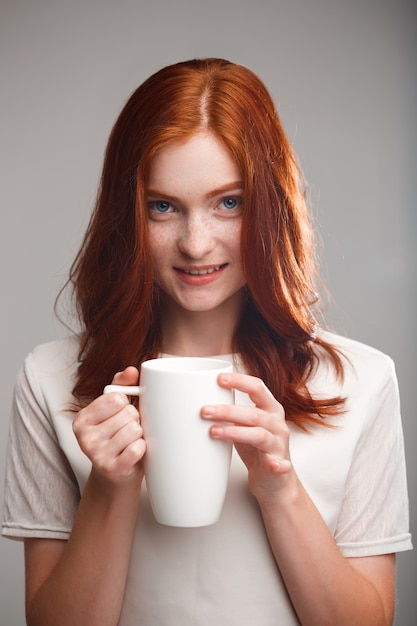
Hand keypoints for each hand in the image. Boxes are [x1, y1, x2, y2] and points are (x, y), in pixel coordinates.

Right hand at [72, 366, 145, 487]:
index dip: (126, 404)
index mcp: (82, 419)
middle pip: (128, 414)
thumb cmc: (116, 436)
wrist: (115, 475)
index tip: (121, 414)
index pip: (117, 398)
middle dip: (134, 420)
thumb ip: (122, 385)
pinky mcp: (112, 470)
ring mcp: (97, 455)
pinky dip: (141, 448)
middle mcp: (84, 438)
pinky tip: (133, 453)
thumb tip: (131, 371)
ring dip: (138, 435)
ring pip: (134, 430)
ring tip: (130, 442)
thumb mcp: (114, 409)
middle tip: (126, 431)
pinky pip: (137, 448)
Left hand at [201, 372, 292, 501]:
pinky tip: (271, 464)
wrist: (273, 479)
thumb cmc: (255, 448)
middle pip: (253, 413)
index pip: (257, 388)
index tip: (219, 379)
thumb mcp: (244, 425)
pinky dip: (276, 464)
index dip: (239, 381)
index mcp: (270, 408)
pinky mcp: (280, 466)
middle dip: (227, 411)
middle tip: (204, 411)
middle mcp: (277, 423)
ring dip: (235, 433)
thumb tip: (200, 400)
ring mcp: (279, 444)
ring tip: (213, 432)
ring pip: (260, 435)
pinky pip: (280, 464)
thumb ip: (232, 413)